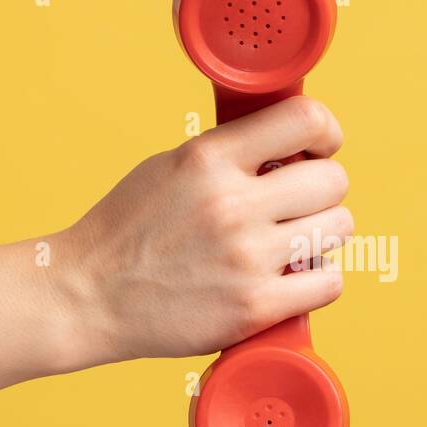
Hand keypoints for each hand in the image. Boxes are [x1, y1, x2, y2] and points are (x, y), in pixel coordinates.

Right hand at [52, 96, 351, 365]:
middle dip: (323, 191)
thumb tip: (288, 146)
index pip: (306, 120)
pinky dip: (318, 281)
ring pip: (339, 229)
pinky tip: (293, 279)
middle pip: (333, 181)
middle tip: (300, 205)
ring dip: (323, 235)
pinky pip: (329, 283)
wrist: (88, 296)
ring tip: (291, 243)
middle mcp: (233, 203)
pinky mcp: (254, 306)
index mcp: (210, 158)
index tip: (322, 148)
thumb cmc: (128, 232)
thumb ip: (229, 154)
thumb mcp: (171, 166)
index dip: (326, 133)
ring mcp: (246, 257)